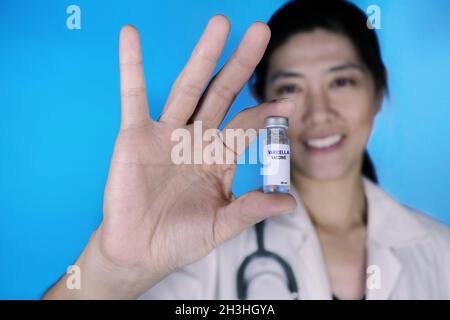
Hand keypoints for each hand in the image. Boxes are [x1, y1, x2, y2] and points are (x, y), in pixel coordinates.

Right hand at [45, 15, 296, 298]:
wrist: (139, 251)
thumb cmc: (180, 239)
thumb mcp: (221, 225)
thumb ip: (251, 209)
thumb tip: (290, 202)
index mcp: (219, 158)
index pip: (247, 126)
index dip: (266, 113)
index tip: (290, 102)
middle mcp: (196, 139)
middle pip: (223, 93)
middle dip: (241, 64)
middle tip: (261, 31)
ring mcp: (166, 133)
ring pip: (188, 87)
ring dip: (203, 56)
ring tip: (219, 24)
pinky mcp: (136, 134)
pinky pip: (133, 95)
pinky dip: (130, 66)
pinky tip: (130, 35)